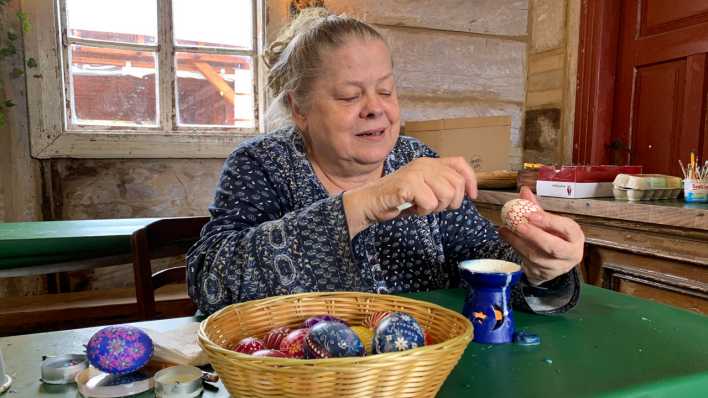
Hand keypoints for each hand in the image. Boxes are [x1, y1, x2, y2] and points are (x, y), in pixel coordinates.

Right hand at [342, 157, 476, 236]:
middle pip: (456, 184)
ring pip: (446, 195)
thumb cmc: (396, 199)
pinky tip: (411, 208)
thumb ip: (441, 185)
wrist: (369, 202)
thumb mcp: (423, 189)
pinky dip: (422, 212)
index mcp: (429, 163)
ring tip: (420, 206)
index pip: (459, 164)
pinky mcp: (408, 184)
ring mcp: (416, 172)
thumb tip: (465, 192)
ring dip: (434, 208)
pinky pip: (430, 203)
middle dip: (450, 202)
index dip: (470, 180)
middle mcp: (424, 164)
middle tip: (433, 206)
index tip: (472, 196)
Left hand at [498, 186, 584, 284]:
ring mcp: (557, 267)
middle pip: (554, 247)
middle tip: (518, 225)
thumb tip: (524, 190)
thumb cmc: (555, 236)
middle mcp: (571, 254)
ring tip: (505, 230)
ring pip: (536, 256)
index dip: (549, 221)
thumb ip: (537, 208)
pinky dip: (515, 249)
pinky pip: (527, 262)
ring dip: (518, 242)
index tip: (531, 214)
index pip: (566, 228)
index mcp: (575, 237)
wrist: (556, 262)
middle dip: (534, 235)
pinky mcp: (543, 274)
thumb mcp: (551, 222)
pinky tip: (507, 238)